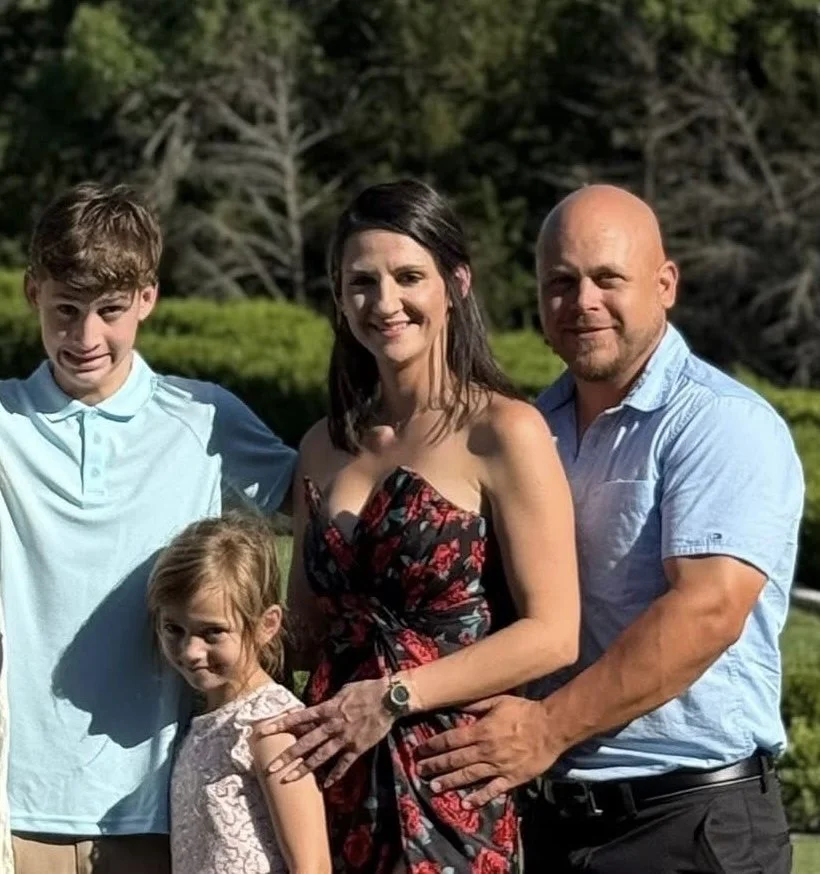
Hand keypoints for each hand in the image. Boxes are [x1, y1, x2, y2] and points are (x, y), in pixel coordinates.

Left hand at [252, 678, 392, 786]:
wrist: (389, 698)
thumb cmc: (367, 689)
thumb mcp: (344, 690)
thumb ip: (330, 701)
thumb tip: (320, 706)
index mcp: (328, 708)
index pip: (299, 718)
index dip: (281, 724)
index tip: (263, 731)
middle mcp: (332, 725)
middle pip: (305, 742)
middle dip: (286, 755)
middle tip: (269, 767)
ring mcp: (344, 738)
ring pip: (320, 757)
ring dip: (303, 769)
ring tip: (288, 780)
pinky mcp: (357, 748)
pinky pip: (344, 764)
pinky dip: (335, 775)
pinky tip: (326, 785)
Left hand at [416, 695, 560, 806]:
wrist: (550, 727)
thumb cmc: (523, 711)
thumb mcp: (498, 701)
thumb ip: (475, 705)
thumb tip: (455, 705)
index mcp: (481, 731)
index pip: (451, 739)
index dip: (434, 745)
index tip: (420, 750)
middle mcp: (485, 751)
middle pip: (455, 759)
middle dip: (436, 765)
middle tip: (420, 771)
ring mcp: (497, 767)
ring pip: (469, 776)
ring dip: (450, 782)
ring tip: (434, 787)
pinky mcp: (510, 779)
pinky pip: (492, 791)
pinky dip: (478, 798)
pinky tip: (465, 805)